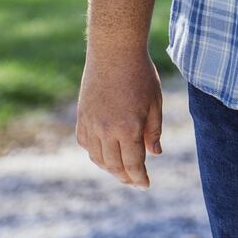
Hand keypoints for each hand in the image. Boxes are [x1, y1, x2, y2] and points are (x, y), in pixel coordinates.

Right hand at [75, 47, 162, 188]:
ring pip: (97, 157)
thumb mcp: (155, 103)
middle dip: (125, 177)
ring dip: (109, 167)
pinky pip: (85, 143)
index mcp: (128, 128)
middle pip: (114, 166)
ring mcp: (91, 124)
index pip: (133, 164)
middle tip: (134, 181)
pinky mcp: (82, 116)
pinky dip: (95, 153)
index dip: (139, 178)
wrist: (114, 52)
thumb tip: (155, 154)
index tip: (145, 185)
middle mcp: (106, 130)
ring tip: (121, 170)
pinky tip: (104, 152)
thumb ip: (154, 131)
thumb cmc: (141, 75)